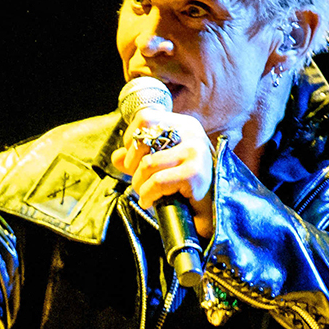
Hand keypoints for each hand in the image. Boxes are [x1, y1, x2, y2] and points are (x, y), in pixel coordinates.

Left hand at [108, 106, 217, 239]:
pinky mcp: (194, 173)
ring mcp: (195, 152)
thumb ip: (137, 159)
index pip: (145, 118)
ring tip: (145, 193)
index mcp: (183, 125)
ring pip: (147, 164)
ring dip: (139, 184)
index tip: (135, 160)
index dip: (131, 140)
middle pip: (142, 140)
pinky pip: (157, 181)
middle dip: (132, 166)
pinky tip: (151, 201)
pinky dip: (147, 194)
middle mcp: (191, 133)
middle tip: (139, 181)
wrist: (211, 209)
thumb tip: (117, 156)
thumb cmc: (185, 186)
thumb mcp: (160, 166)